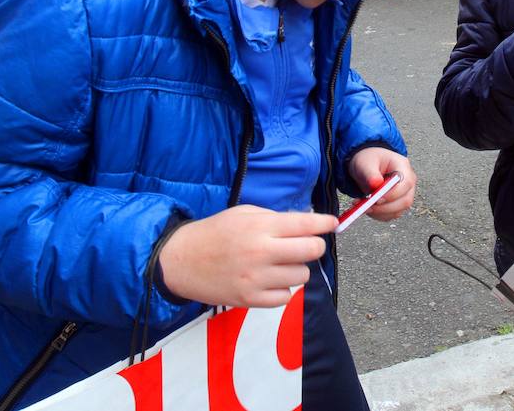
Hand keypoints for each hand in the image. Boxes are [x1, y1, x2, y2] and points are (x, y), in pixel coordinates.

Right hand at [158, 205, 337, 307]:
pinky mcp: (249, 300)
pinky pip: (285, 297)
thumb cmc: (216, 232)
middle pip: (312, 251)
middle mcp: (261, 252)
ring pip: (301, 275)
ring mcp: (256, 279)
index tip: (332, 224)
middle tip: (308, 244)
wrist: (181, 260)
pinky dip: (283, 289)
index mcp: (261, 227)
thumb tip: (308, 221)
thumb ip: (276, 218)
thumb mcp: (245, 213)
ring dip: (297, 268)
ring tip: (280, 263)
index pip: (305, 224)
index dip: (324, 223)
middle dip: (315, 246)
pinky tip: (270, 280)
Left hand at [348, 147, 415, 221]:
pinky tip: (367, 207)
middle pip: (405, 200)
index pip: (406, 183)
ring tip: (362, 205)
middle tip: (366, 206)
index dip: (393, 194)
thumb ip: (370, 174)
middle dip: (385, 207)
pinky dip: (377, 215)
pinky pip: (390, 215)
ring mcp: (404, 195)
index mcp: (403, 167)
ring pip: (397, 211)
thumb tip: (376, 185)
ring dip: (379, 212)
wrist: (366, 166)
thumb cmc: (368, 161)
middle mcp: (408, 182)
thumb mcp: (365, 163)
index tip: (377, 199)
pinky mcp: (397, 205)